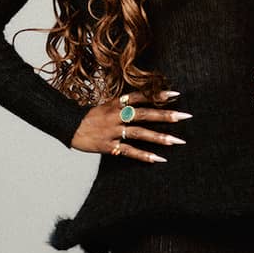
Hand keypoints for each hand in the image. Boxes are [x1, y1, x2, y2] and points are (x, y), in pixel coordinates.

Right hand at [69, 88, 191, 161]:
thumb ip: (124, 105)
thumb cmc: (90, 117)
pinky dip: (143, 155)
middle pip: (144, 114)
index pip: (140, 96)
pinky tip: (158, 159)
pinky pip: (128, 151)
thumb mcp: (106, 106)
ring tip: (177, 141)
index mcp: (116, 103)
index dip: (157, 94)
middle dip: (165, 115)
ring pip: (139, 133)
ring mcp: (112, 131)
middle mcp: (116, 115)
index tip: (176, 93)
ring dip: (159, 137)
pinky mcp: (108, 145)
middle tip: (185, 116)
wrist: (68, 126)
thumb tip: (145, 103)